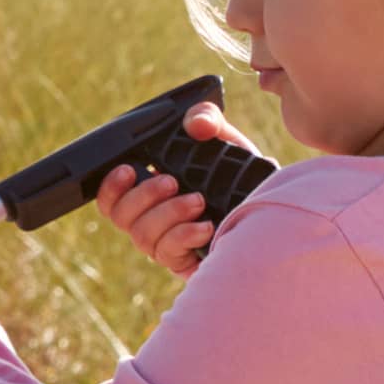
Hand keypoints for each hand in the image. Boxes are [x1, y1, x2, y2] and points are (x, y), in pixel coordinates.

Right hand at [93, 100, 248, 279]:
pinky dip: (185, 236)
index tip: (128, 169)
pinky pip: (169, 253)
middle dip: (143, 196)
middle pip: (120, 216)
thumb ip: (207, 120)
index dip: (110, 186)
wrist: (273, 208)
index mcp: (150, 190)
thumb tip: (196, 124)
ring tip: (199, 201)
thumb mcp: (225, 141)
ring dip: (168, 214)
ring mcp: (167, 243)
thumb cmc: (240, 177)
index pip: (112, 196)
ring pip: (143, 236)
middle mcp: (153, 219)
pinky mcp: (185, 263)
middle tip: (172, 182)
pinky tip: (207, 226)